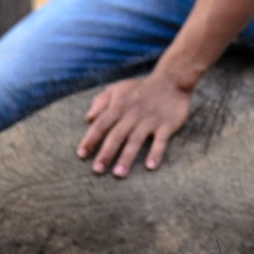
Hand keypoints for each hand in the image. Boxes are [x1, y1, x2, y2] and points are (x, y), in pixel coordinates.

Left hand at [78, 73, 192, 176]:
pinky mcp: (166, 124)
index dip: (90, 139)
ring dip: (126, 157)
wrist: (171, 80)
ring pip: (135, 140)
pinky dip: (155, 153)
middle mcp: (132, 113)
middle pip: (116, 135)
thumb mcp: (118, 89)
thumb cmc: (141, 88)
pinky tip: (150, 167)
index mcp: (119, 105)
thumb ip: (101, 102)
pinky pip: (160, 140)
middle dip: (106, 153)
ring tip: (119, 174)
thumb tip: (88, 118)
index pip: (101, 124)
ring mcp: (150, 119)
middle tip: (97, 170)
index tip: (81, 155)